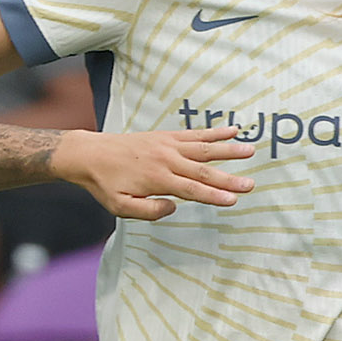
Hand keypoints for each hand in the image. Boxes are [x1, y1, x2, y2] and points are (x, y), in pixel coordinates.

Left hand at [55, 126, 255, 220]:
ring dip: (228, 150)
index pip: (192, 190)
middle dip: (229, 179)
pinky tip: (232, 130)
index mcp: (158, 179)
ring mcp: (168, 145)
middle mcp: (167, 160)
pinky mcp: (166, 136)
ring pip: (204, 148)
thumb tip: (174, 207)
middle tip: (251, 184)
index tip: (233, 200)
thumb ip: (148, 211)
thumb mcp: (120, 207)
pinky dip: (214, 131)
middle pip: (204, 171)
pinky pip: (195, 134)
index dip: (214, 196)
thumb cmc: (105, 184)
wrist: (90, 154)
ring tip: (250, 149)